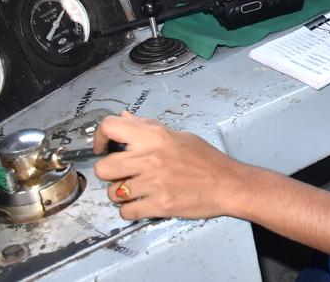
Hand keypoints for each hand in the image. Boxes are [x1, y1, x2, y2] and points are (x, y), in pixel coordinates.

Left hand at [93, 111, 245, 220]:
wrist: (229, 184)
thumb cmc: (207, 160)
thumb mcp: (179, 136)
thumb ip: (149, 127)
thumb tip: (126, 118)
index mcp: (155, 137)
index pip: (111, 127)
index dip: (100, 137)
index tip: (103, 147)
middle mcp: (150, 158)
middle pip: (103, 168)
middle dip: (109, 173)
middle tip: (122, 173)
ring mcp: (153, 183)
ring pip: (112, 193)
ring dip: (121, 194)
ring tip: (136, 190)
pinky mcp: (158, 205)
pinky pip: (126, 212)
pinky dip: (131, 211)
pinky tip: (142, 203)